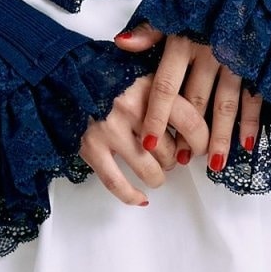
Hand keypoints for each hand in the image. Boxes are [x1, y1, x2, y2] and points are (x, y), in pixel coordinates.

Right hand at [77, 74, 209, 205]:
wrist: (69, 74)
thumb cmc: (114, 76)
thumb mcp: (146, 72)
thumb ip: (170, 92)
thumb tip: (201, 125)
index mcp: (151, 86)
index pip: (190, 121)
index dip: (201, 142)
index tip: (200, 150)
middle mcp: (132, 107)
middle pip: (170, 150)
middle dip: (173, 159)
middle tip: (169, 155)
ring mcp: (110, 128)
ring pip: (149, 170)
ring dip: (157, 177)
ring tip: (155, 172)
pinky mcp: (91, 146)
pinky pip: (116, 182)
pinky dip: (131, 195)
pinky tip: (141, 198)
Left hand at [114, 24, 262, 172]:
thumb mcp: (173, 7)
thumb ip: (149, 30)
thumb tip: (121, 43)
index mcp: (183, 42)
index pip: (165, 87)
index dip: (157, 117)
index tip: (148, 144)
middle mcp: (208, 53)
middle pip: (195, 102)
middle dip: (186, 134)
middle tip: (180, 159)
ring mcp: (234, 60)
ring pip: (224, 106)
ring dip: (219, 137)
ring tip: (212, 163)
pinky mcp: (256, 63)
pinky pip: (253, 97)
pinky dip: (250, 122)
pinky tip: (245, 144)